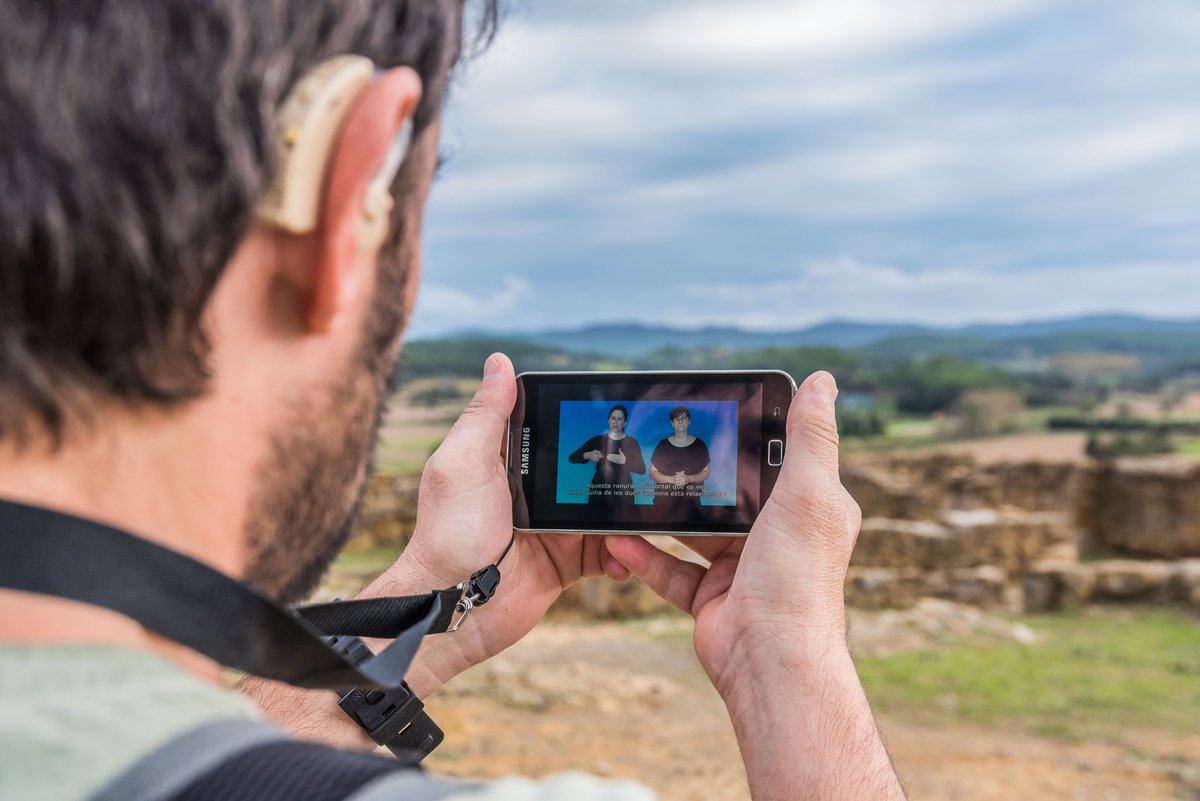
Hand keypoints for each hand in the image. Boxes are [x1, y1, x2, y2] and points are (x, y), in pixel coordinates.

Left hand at [368, 353, 629, 695]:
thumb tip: (500, 361)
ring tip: (647, 512)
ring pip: (604, 510)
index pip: (551, 427)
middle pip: (588, 467)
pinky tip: (627, 556)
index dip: (582, 417)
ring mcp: (552, 526)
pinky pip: (607, 554)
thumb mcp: (461, 464)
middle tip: (649, 462)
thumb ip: (484, 415)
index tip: (618, 408)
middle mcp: (532, 489)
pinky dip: (623, 556)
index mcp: (506, 460)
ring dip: (627, 513)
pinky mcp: (567, 563)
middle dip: (618, 466)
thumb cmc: (448, 534)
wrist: (453, 608)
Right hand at [605, 372, 859, 698]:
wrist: (769, 660)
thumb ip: (809, 438)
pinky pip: (670, 569)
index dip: (747, 437)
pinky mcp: (710, 597)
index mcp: (808, 508)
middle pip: (728, 494)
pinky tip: (619, 540)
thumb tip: (822, 380)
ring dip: (660, 515)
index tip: (712, 411)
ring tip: (628, 491)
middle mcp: (778, 537)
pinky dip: (644, 556)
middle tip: (654, 446)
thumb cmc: (796, 576)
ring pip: (692, 531)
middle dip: (693, 475)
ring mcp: (742, 568)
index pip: (777, 460)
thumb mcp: (808, 493)